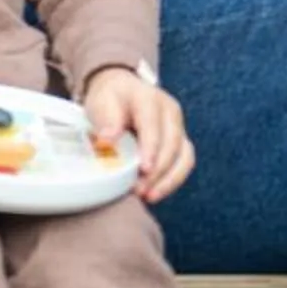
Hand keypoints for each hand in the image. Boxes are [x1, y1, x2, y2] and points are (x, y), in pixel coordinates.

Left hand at [83, 68, 191, 202]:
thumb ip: (106, 119)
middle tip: (138, 190)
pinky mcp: (181, 141)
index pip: (153, 125)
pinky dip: (172, 181)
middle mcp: (170, 112)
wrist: (122, 91)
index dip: (151, 148)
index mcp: (149, 99)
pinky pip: (184, 164)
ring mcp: (178, 127)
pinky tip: (156, 193)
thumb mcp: (102, 101)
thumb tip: (107, 140)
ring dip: (169, 180)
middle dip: (158, 171)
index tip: (144, 169)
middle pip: (172, 143)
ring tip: (149, 196)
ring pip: (184, 156)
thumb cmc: (111, 98)